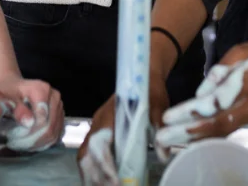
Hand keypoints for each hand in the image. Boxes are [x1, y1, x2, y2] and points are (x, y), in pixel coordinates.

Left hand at [0, 75, 64, 151]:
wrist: (12, 89)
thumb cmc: (6, 94)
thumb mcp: (3, 98)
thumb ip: (15, 108)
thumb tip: (29, 122)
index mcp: (42, 89)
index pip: (42, 119)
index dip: (29, 132)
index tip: (14, 136)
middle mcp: (54, 96)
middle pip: (49, 127)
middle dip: (32, 139)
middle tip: (16, 142)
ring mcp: (59, 106)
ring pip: (53, 133)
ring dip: (37, 143)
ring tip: (22, 142)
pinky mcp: (60, 116)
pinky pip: (56, 135)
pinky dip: (43, 142)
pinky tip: (30, 141)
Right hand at [77, 68, 170, 183]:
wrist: (143, 73)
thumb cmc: (150, 89)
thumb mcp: (159, 107)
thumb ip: (159, 128)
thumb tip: (163, 155)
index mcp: (110, 115)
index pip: (99, 144)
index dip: (105, 166)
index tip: (115, 182)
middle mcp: (98, 123)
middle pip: (87, 155)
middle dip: (96, 177)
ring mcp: (97, 128)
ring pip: (85, 157)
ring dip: (92, 177)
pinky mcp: (100, 133)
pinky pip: (89, 155)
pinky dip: (93, 171)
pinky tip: (102, 183)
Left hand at [156, 39, 247, 145]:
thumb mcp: (244, 50)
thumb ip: (222, 70)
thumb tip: (202, 92)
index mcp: (246, 86)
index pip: (214, 106)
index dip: (190, 114)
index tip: (168, 117)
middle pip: (215, 126)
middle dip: (187, 134)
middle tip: (162, 138)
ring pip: (222, 132)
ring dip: (196, 137)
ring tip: (172, 140)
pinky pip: (229, 129)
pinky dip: (210, 135)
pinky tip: (194, 136)